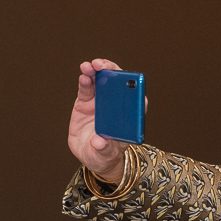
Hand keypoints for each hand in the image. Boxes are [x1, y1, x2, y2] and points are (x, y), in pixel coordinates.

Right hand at [67, 59, 129, 181]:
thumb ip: (104, 149)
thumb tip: (99, 142)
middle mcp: (116, 106)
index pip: (136, 100)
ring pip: (102, 82)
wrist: (90, 154)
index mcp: (128, 117)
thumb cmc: (104, 154)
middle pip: (119, 84)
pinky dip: (85, 80)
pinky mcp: (86, 102)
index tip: (130, 83)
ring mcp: (101, 101)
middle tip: (104, 66)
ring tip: (91, 66)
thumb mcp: (105, 155)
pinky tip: (84, 74)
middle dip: (113, 72)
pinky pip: (87, 88)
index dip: (134, 89)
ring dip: (97, 71)